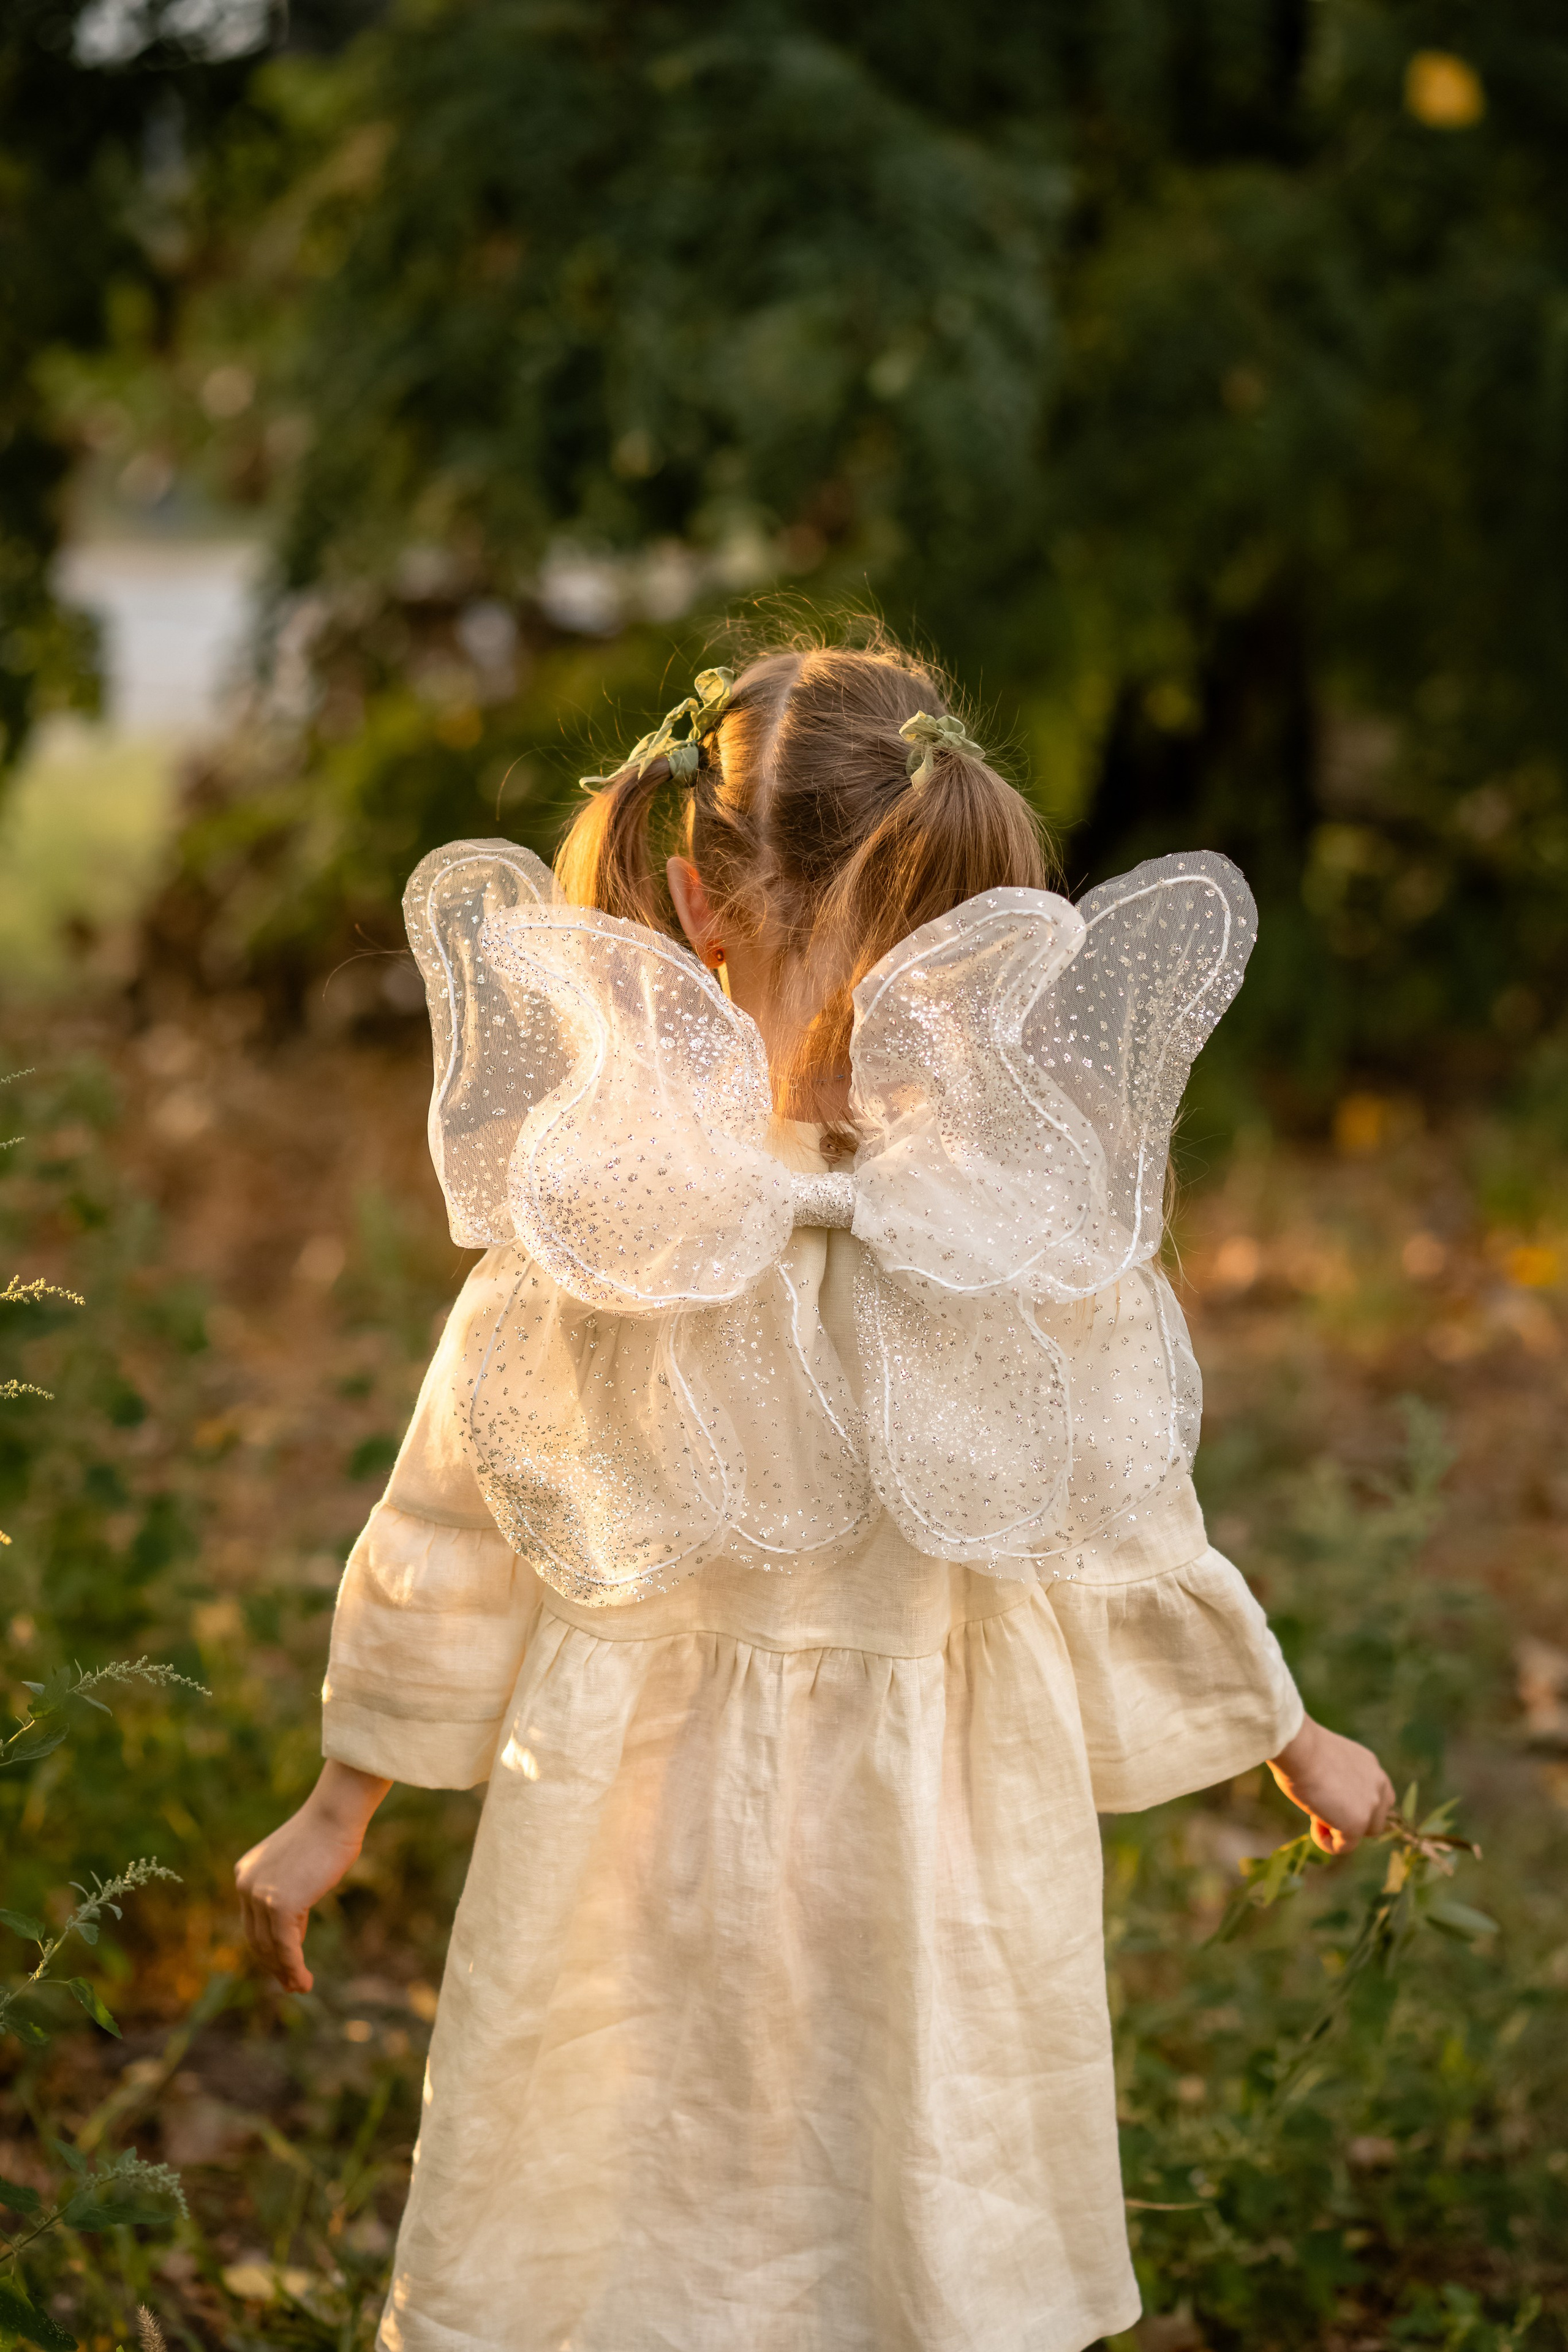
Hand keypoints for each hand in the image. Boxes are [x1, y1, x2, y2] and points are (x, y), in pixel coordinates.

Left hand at [235, 1762, 390, 1991]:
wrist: (334, 1816)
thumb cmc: (326, 1834)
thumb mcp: (299, 1869)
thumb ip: (290, 1896)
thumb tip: (292, 1932)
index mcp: (246, 1873)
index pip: (254, 1920)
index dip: (268, 1946)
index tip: (282, 1964)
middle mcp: (246, 1885)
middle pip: (257, 1938)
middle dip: (273, 1964)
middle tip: (289, 1984)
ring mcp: (260, 1896)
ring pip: (270, 1947)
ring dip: (284, 1972)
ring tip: (299, 1987)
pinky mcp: (278, 1906)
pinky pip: (285, 1947)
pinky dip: (293, 1968)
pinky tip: (303, 1982)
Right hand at [1267, 1715, 1394, 1855]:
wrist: (1300, 1748)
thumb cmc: (1302, 1748)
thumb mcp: (1329, 1761)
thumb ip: (1340, 1778)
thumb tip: (1328, 1794)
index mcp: (1371, 1766)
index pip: (1376, 1795)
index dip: (1354, 1801)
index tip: (1328, 1794)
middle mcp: (1378, 1784)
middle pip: (1376, 1816)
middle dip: (1351, 1817)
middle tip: (1323, 1806)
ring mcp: (1370, 1806)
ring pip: (1363, 1832)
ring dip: (1341, 1829)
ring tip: (1316, 1815)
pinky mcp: (1356, 1825)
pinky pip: (1344, 1846)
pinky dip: (1327, 1842)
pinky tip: (1313, 1826)